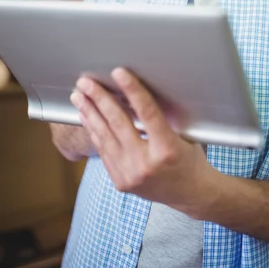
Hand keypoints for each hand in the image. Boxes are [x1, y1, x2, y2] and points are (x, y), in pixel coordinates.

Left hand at [70, 68, 217, 216]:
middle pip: (118, 123)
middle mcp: (146, 163)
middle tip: (86, 82)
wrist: (190, 194)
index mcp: (167, 148)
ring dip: (89, 113)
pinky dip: (94, 131)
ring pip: (105, 137)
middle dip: (99, 99)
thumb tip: (137, 90)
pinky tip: (86, 116)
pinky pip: (103, 151)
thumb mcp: (182, 134)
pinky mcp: (120, 182)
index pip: (147, 112)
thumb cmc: (188, 158)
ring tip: (78, 96)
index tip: (118, 72)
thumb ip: (162, 117)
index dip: (132, 90)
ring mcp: (130, 175)